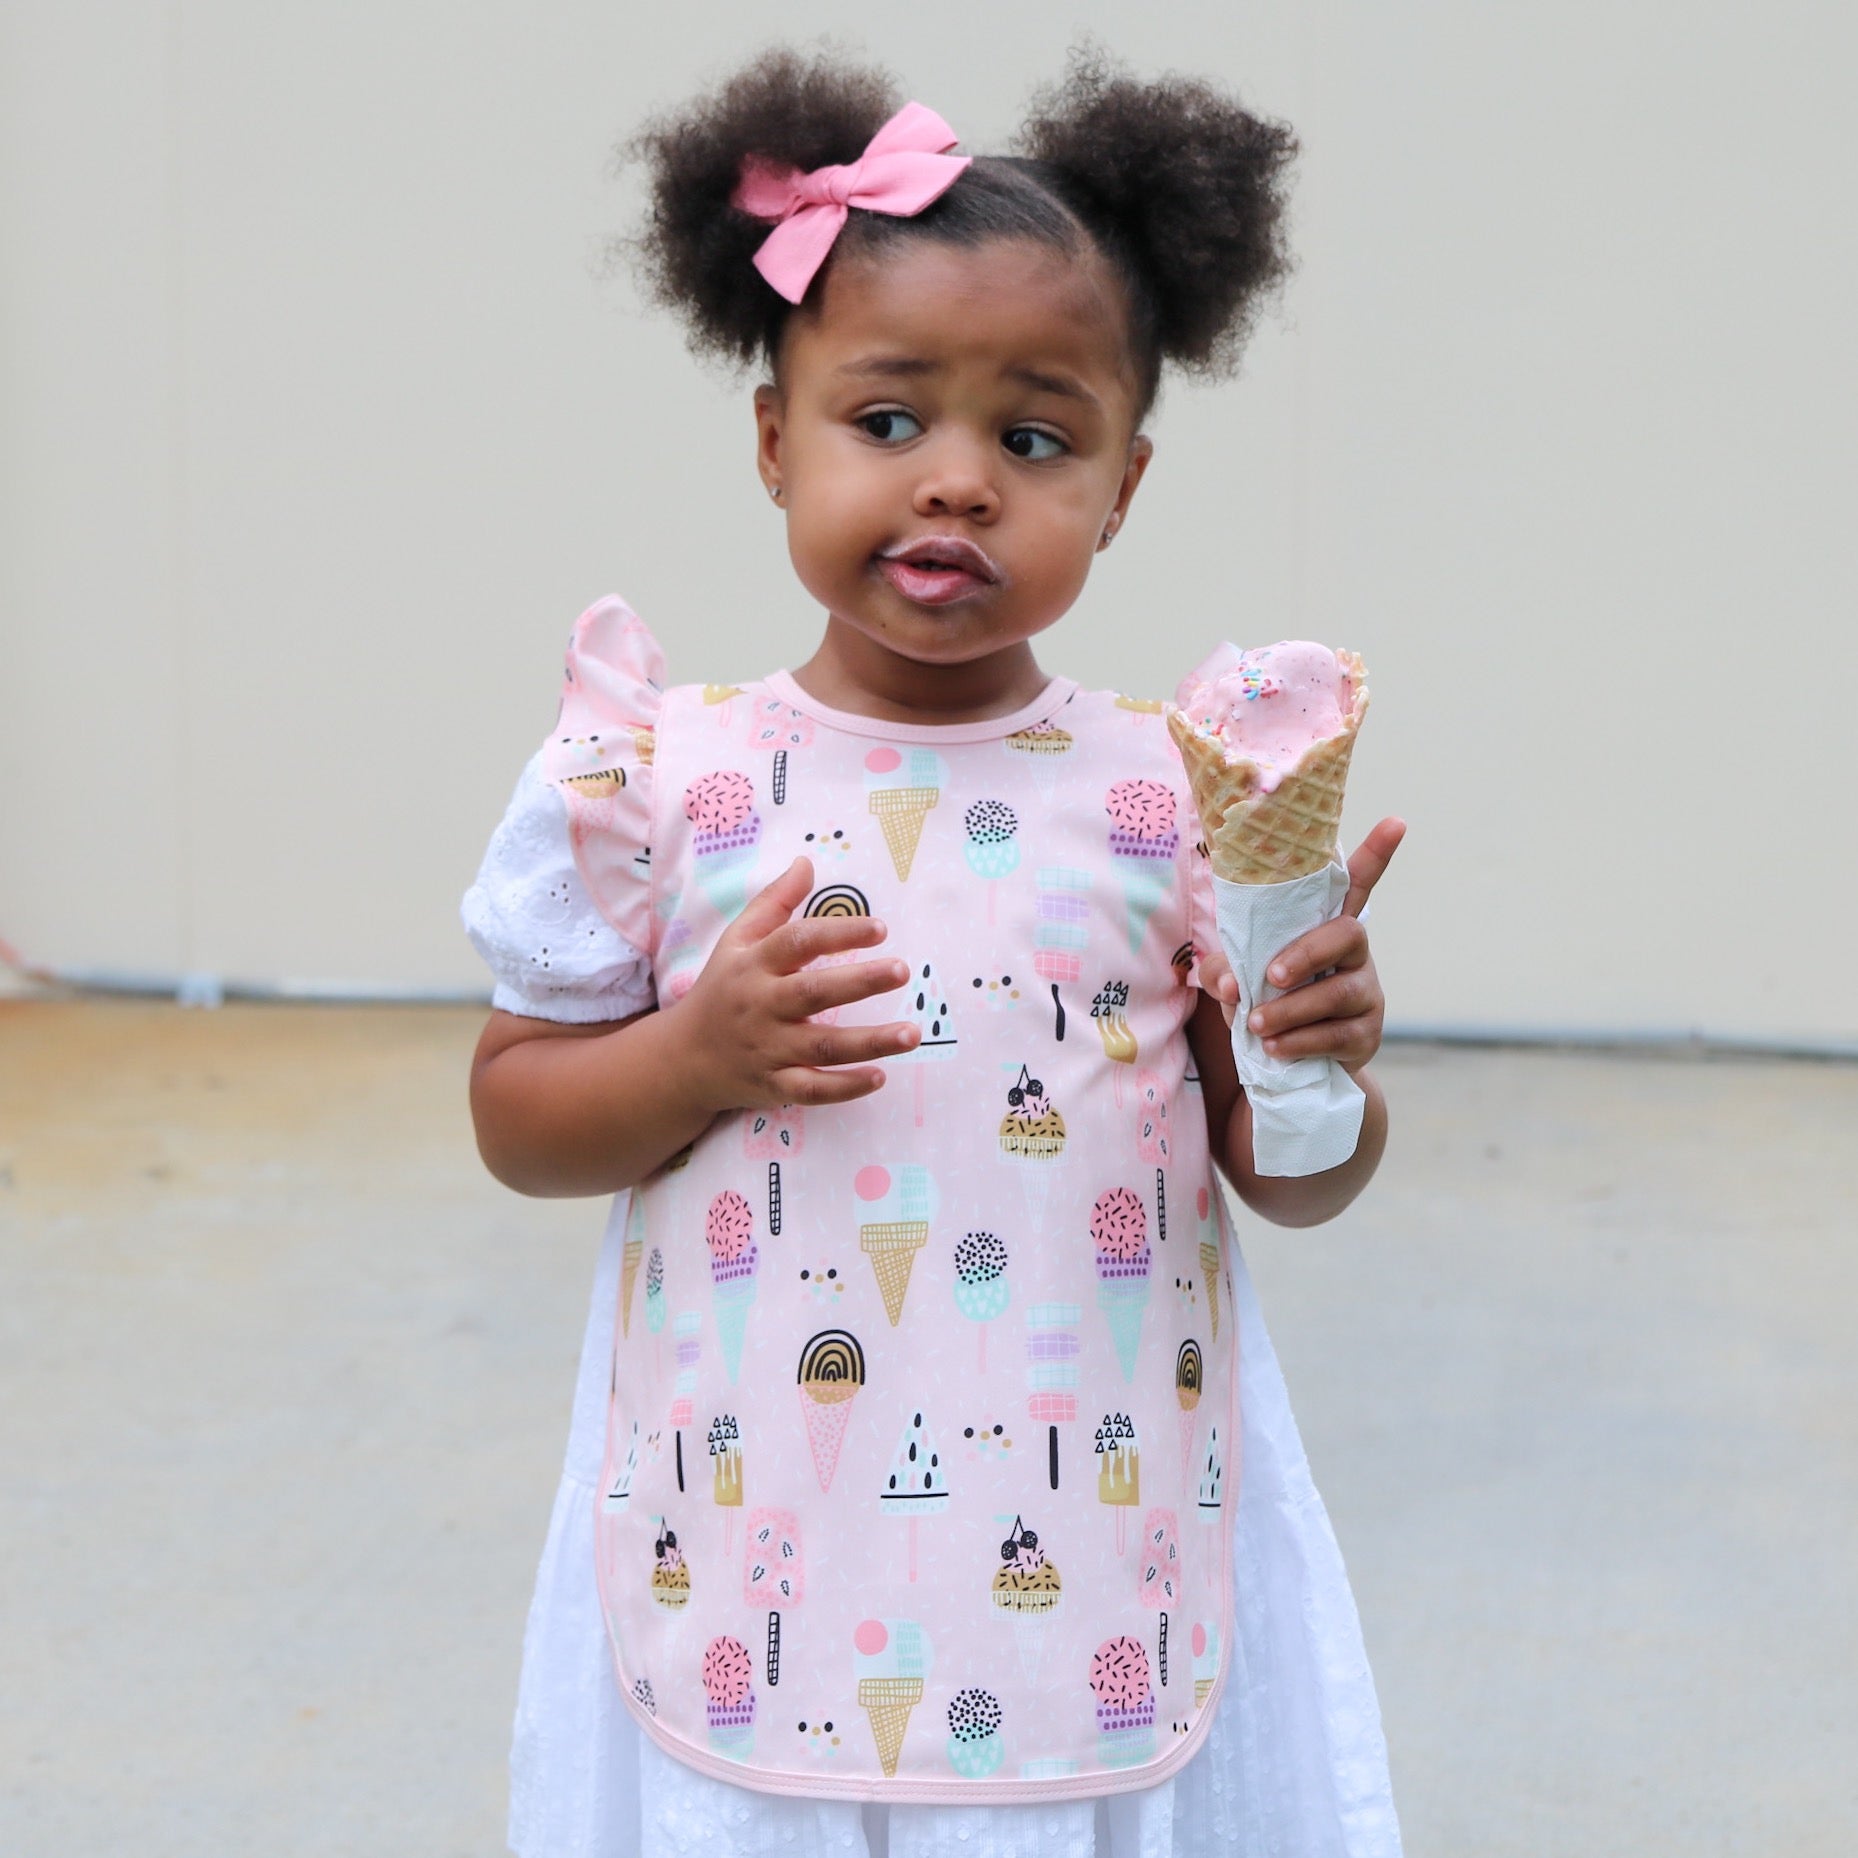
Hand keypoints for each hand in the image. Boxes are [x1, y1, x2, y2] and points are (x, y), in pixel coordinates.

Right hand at [677, 857, 917, 1111]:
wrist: (683, 1056)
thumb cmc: (722, 989)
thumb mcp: (736, 941)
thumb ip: (774, 902)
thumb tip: (807, 862)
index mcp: (753, 965)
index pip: (797, 942)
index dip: (839, 933)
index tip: (881, 928)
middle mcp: (761, 1006)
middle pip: (813, 992)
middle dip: (859, 982)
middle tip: (902, 971)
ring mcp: (768, 1049)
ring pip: (821, 1047)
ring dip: (869, 1042)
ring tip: (912, 1033)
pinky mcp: (774, 1085)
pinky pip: (812, 1090)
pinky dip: (844, 1088)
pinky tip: (880, 1077)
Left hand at [1199, 817, 1405, 1072]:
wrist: (1291, 1066)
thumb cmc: (1266, 1004)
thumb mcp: (1235, 982)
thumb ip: (1222, 972)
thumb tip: (1231, 985)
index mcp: (1323, 929)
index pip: (1354, 886)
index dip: (1375, 855)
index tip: (1396, 822)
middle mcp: (1354, 955)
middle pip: (1347, 935)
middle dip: (1307, 953)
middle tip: (1270, 976)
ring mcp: (1365, 994)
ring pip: (1338, 993)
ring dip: (1292, 1009)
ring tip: (1257, 1025)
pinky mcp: (1365, 1034)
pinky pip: (1337, 1034)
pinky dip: (1300, 1041)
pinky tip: (1275, 1048)